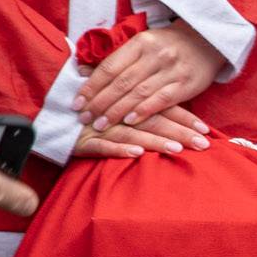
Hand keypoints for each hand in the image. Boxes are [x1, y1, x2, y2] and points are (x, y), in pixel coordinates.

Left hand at [74, 20, 224, 130]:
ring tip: (101, 124)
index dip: (91, 86)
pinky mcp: (186, 84)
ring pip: (139, 93)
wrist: (208, 41)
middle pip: (122, 82)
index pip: (110, 67)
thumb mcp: (143, 44)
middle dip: (100, 102)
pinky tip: (130, 121)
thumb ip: (118, 59)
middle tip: (84, 118)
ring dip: (118, 111)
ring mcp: (172, 70)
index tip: (77, 102)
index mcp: (141, 42)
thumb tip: (83, 72)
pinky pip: (162, 100)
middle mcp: (155, 55)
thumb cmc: (168, 45)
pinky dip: (144, 111)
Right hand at [74, 105, 212, 161]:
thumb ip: (145, 104)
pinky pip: (102, 146)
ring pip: (132, 133)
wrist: (51, 114)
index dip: (184, 117)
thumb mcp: (120, 104)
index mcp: (130, 102)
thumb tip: (178, 111)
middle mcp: (119, 114)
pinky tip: (137, 153)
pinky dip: (119, 149)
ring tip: (177, 149)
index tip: (206, 129)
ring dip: (155, 141)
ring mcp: (101, 128)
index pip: (162, 107)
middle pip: (153, 121)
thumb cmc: (93, 110)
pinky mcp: (83, 141)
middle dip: (180, 133)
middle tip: (203, 144)